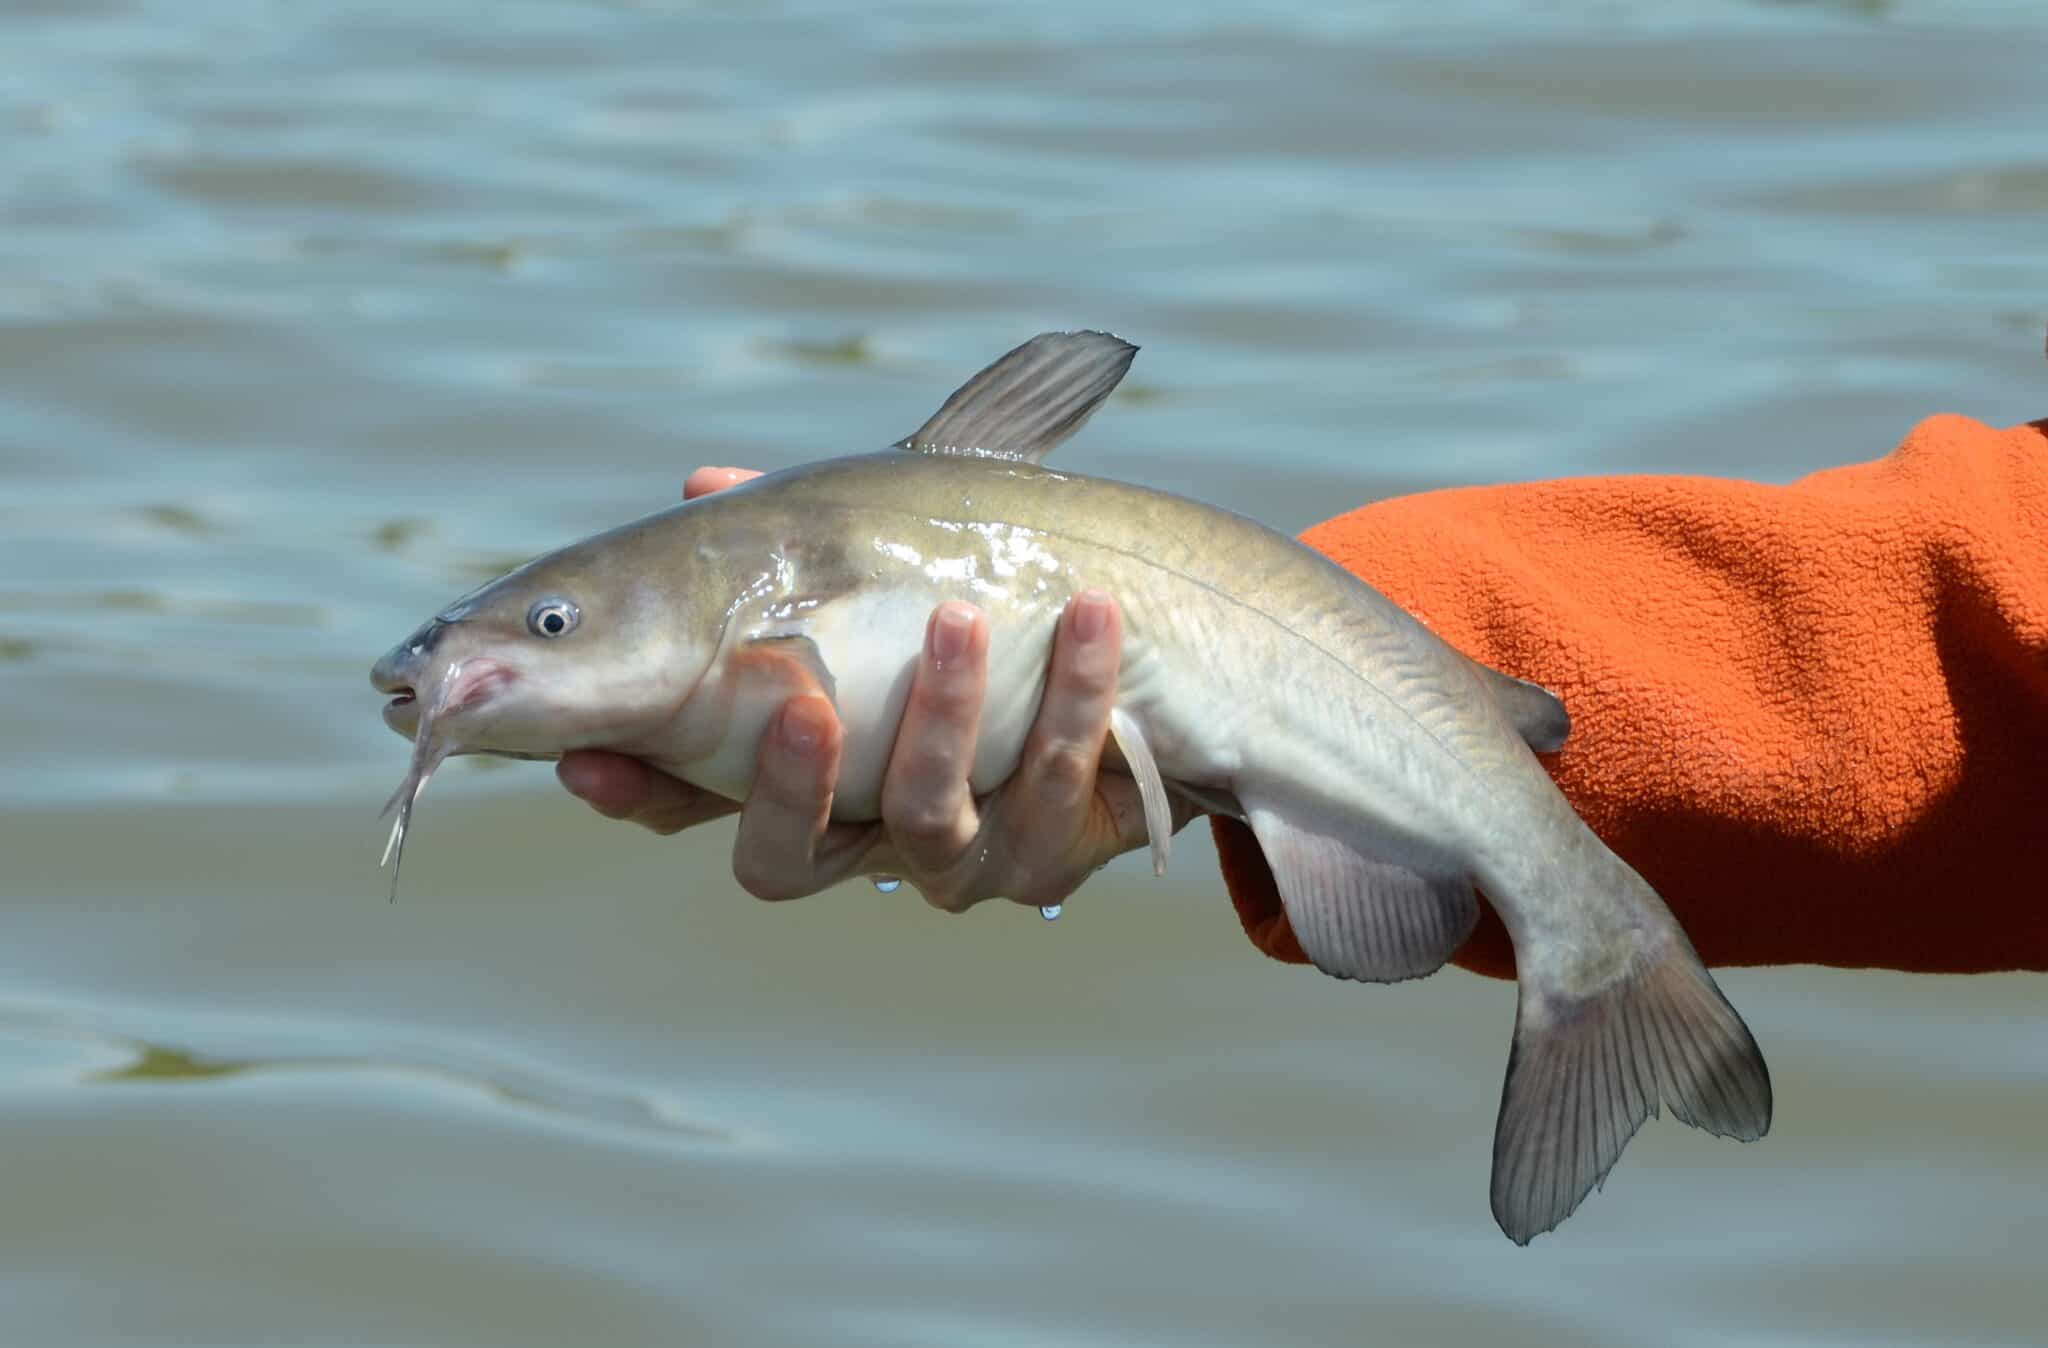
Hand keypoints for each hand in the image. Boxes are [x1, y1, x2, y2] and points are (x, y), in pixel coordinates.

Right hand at [556, 467, 1195, 911]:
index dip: (636, 791)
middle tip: (803, 704)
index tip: (586, 758)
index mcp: (796, 772)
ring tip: (959, 616)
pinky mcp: (1042, 858)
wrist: (1135, 677)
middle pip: (780, 858)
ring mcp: (949, 858)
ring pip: (922, 818)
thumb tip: (701, 484)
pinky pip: (1045, 788)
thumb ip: (791, 538)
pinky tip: (1088, 615)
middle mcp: (856, 834)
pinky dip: (1069, 696)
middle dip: (781, 787)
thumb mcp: (884, 561)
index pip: (687, 802)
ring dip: (938, 712)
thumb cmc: (984, 610)